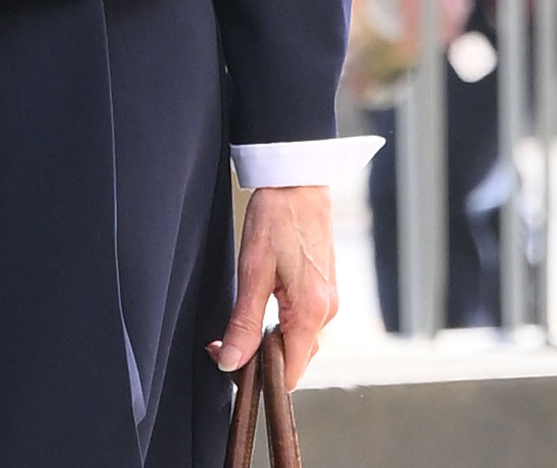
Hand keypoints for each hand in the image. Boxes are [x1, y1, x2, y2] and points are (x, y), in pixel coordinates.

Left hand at [211, 185, 336, 390]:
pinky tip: (265, 303)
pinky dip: (284, 322)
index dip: (260, 375)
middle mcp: (328, 311)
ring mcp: (330, 299)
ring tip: (244, 317)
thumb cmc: (276, 217)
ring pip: (299, 339)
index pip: (291, 373)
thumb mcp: (252, 271)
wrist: (297, 181)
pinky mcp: (326, 288)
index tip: (229, 362)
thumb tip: (230, 361)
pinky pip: (304, 320)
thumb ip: (244, 323)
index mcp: (312, 312)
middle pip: (296, 358)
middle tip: (226, 339)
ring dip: (272, 338)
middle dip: (263, 356)